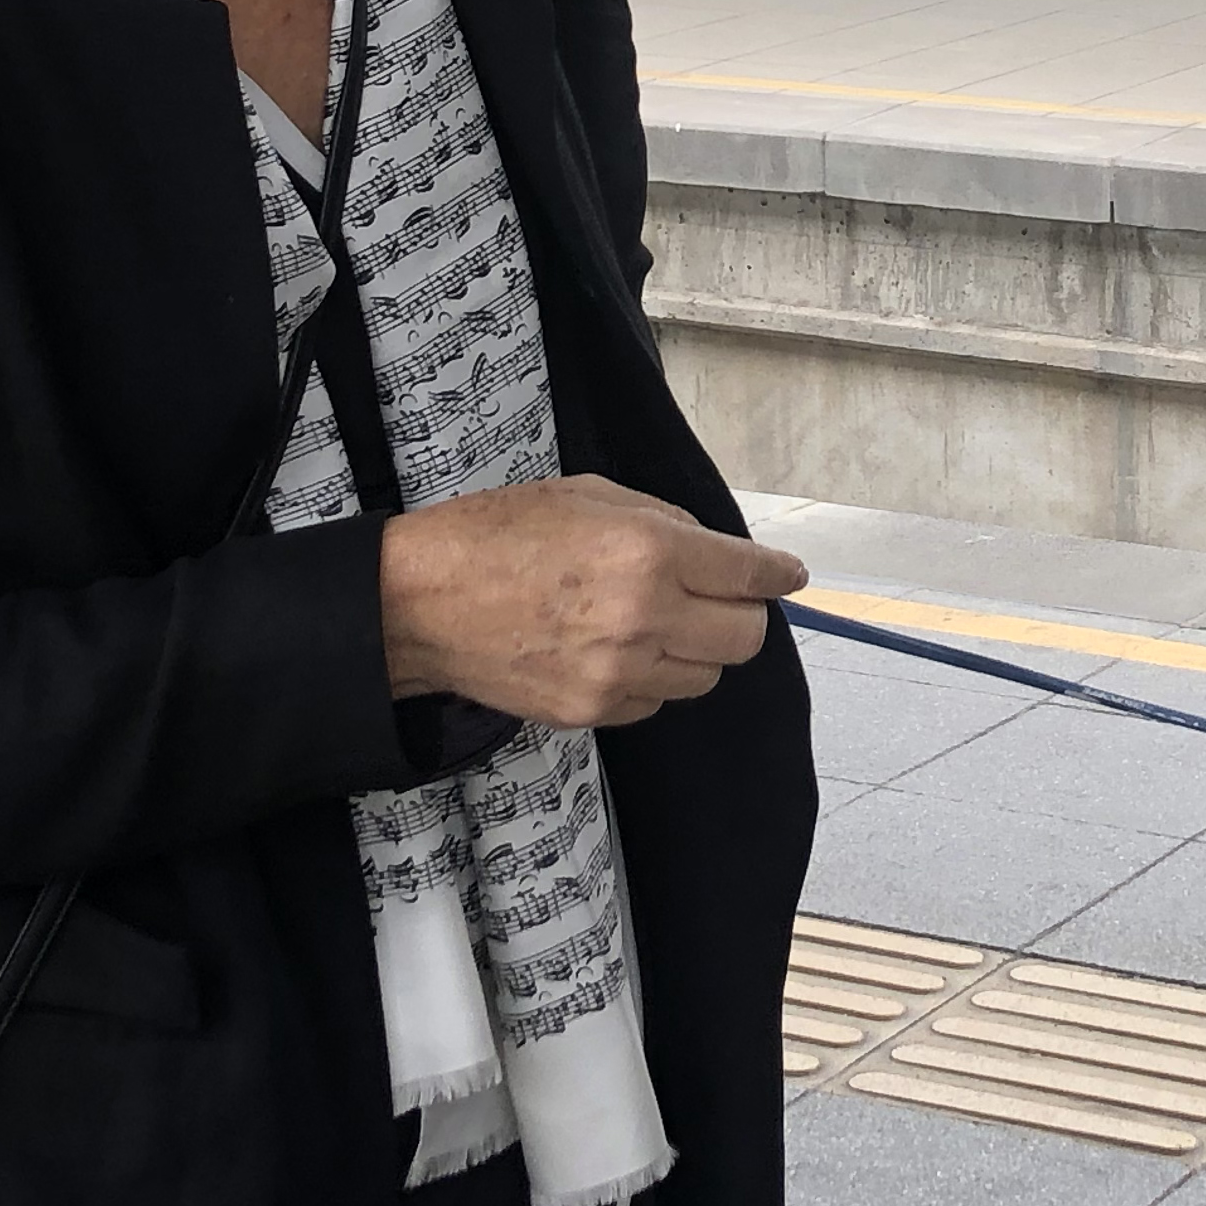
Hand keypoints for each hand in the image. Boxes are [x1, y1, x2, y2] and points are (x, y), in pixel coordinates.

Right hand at [378, 476, 807, 727]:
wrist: (419, 604)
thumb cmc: (495, 534)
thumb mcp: (588, 494)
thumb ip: (664, 520)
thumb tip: (716, 550)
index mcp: (648, 552)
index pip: (750, 575)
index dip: (776, 574)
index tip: (786, 575)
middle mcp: (645, 617)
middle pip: (746, 638)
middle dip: (741, 613)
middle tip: (718, 596)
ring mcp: (620, 673)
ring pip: (707, 676)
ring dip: (697, 649)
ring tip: (654, 621)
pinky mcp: (594, 711)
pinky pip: (658, 700)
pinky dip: (654, 677)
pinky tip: (616, 649)